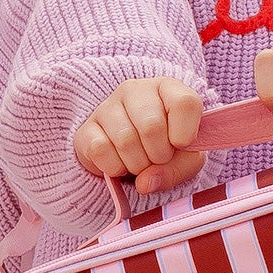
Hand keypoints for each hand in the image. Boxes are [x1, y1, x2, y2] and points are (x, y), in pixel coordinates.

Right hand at [75, 76, 207, 196]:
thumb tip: (145, 182)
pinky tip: (119, 163)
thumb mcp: (185, 159)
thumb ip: (177, 169)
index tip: (181, 145)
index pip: (185, 102)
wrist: (130, 155)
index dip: (186, 131)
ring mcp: (107, 107)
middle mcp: (136, 91)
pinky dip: (114, 168)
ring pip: (125, 140)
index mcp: (167, 89)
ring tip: (139, 163)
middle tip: (158, 159)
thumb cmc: (165, 148)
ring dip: (137, 164)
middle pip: (152, 126)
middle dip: (159, 155)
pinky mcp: (86, 128)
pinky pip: (100, 150)